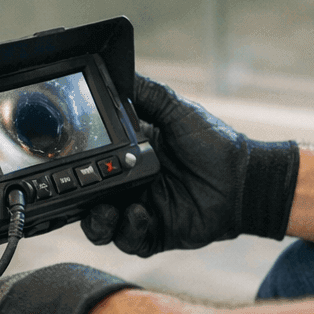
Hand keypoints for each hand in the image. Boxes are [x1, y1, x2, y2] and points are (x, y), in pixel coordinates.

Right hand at [82, 75, 299, 256]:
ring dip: (97, 222)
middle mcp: (128, 185)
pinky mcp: (154, 233)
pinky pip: (130, 240)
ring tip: (105, 210)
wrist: (244, 179)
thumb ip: (146, 93)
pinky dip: (129, 229)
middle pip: (87, 198)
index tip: (69, 158)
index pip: (89, 163)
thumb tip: (117, 72)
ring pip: (101, 226)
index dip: (75, 165)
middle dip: (78, 199)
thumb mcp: (177, 110)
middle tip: (79, 190)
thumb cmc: (215, 144)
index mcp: (127, 156)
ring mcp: (139, 211)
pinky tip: (139, 213)